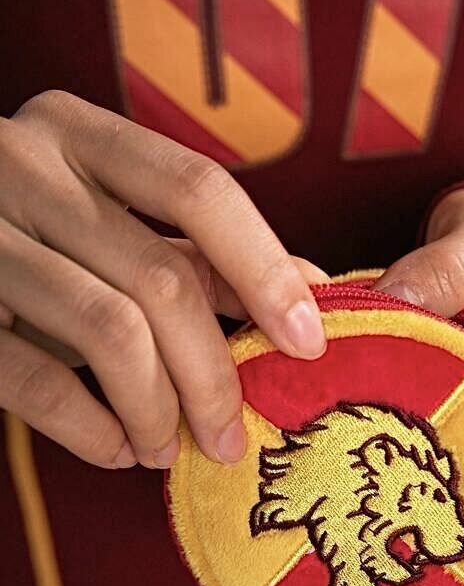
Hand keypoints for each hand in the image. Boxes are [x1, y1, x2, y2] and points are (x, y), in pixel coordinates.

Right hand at [0, 92, 327, 468]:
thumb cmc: (34, 242)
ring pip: (110, 331)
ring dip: (156, 410)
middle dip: (212, 375)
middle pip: (162, 278)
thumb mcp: (112, 227)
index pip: (199, 190)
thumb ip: (201, 250)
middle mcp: (23, 165)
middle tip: (230, 438)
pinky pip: (35, 378)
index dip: (265, 269)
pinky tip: (117, 449)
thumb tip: (313, 284)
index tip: (309, 342)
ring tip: (169, 449)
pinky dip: (90, 428)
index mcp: (81, 135)